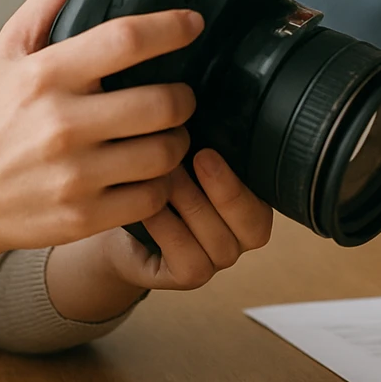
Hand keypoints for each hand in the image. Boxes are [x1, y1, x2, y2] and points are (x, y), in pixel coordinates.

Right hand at [0, 0, 203, 265]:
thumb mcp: (5, 52)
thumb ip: (49, 1)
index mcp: (44, 75)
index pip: (125, 39)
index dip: (171, 27)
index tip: (192, 24)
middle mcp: (60, 124)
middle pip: (162, 101)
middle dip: (184, 96)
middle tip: (179, 95)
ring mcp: (74, 175)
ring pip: (165, 152)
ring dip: (178, 141)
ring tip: (167, 134)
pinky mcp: (83, 216)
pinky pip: (152, 198)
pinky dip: (162, 184)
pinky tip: (149, 172)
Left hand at [45, 149, 273, 321]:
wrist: (114, 210)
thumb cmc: (153, 173)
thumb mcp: (180, 150)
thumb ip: (201, 136)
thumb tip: (196, 105)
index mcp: (248, 201)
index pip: (266, 202)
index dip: (240, 181)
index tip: (207, 152)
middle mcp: (239, 234)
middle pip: (253, 226)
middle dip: (223, 191)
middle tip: (194, 158)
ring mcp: (216, 260)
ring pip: (219, 243)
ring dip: (190, 206)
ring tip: (163, 176)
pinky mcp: (188, 276)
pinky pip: (191, 261)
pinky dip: (170, 231)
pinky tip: (148, 207)